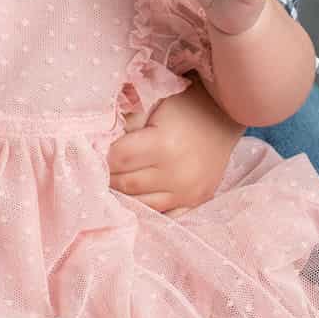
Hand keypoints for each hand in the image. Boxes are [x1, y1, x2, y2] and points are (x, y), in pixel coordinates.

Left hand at [108, 81, 241, 216]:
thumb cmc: (185, 105)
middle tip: (99, 167)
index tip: (94, 150)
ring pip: (141, 203)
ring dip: (123, 194)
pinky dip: (147, 208)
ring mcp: (188, 192)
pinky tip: (137, 197)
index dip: (102, 155)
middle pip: (126, 184)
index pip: (117, 159)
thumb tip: (97, 140)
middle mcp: (177, 174)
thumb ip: (125, 122)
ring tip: (115, 180)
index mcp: (164, 145)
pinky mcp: (196, 201)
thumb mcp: (153, 103)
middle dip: (109, 176)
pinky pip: (164, 214)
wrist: (225, 115)